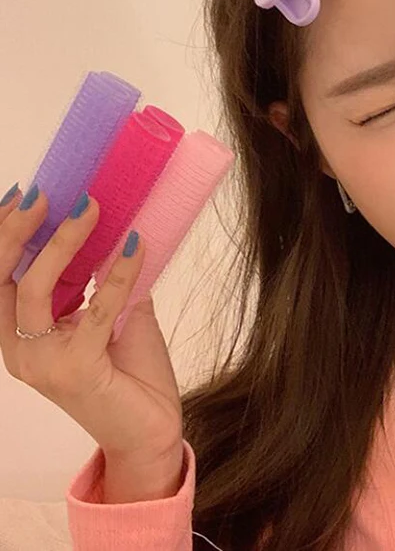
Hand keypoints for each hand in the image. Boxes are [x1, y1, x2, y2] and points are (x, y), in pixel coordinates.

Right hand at [0, 184, 183, 467]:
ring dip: (63, 242)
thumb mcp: (116, 316)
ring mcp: (43, 362)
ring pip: (36, 288)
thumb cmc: (130, 373)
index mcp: (23, 334)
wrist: (150, 430)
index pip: (1, 278)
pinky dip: (117, 274)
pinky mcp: (76, 369)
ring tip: (89, 208)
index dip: (6, 236)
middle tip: (45, 193)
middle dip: (18, 230)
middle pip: (3, 278)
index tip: (25, 194)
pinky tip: (135, 246)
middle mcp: (21, 348)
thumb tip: (118, 230)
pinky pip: (96, 309)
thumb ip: (104, 281)